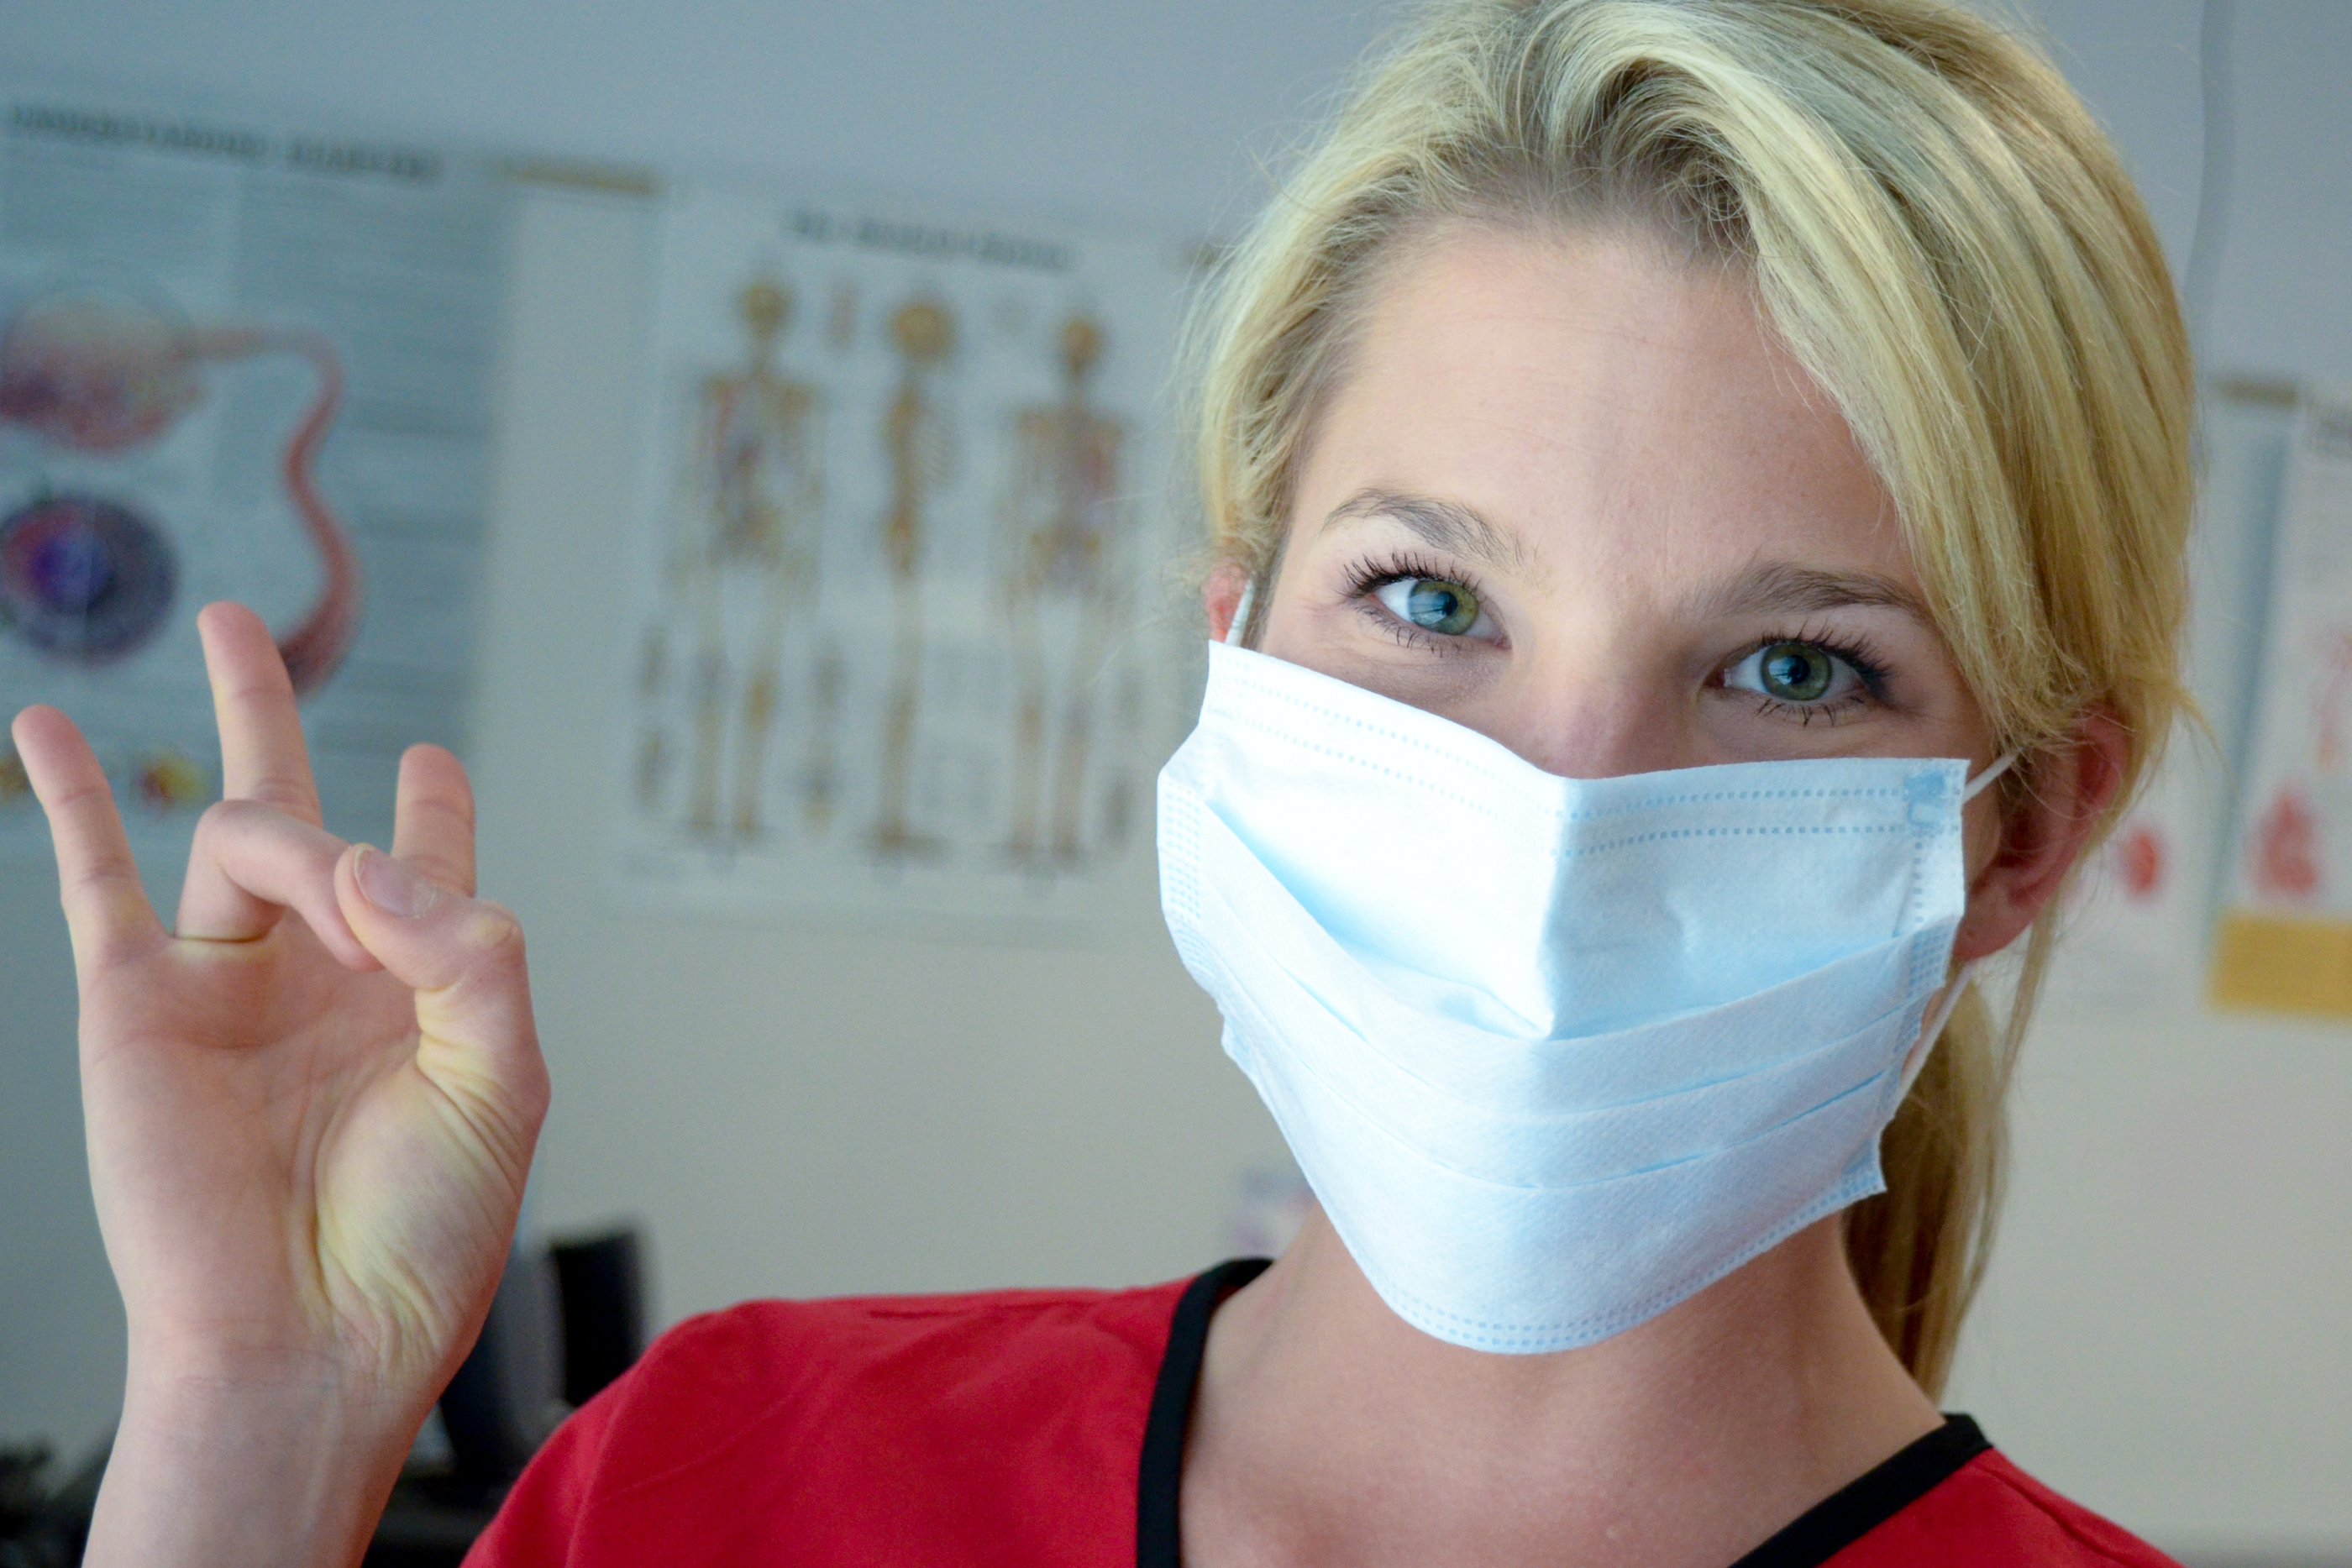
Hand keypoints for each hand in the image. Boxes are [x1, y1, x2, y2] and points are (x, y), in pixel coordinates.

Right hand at [12, 602, 549, 1565]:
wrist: (311, 1335)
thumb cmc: (423, 1228)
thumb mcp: (503, 1078)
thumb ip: (471, 949)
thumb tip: (370, 858)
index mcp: (422, 986)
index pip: (429, 865)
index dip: (433, 809)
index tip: (432, 765)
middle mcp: (324, 970)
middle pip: (307, 813)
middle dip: (271, 711)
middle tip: (246, 624)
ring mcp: (230, 979)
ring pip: (244, 830)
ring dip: (289, 826)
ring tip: (329, 904)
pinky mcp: (141, 1003)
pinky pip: (97, 875)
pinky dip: (78, 793)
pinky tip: (52, 722)